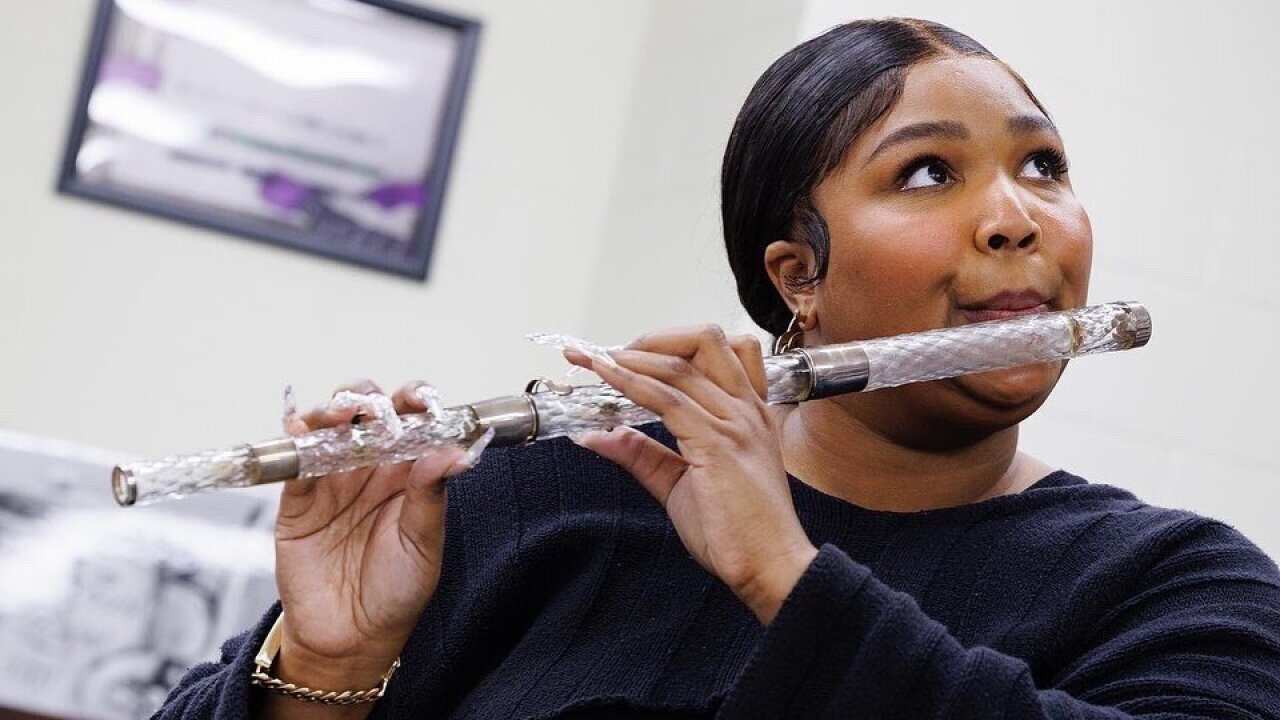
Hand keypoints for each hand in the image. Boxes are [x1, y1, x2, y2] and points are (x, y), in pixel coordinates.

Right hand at [271, 380, 483, 693]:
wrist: (351, 639)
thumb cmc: (396, 592)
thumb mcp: (424, 545)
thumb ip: (431, 496)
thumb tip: (452, 451)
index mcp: (408, 473)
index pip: (413, 422)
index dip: (415, 402)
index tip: (421, 400)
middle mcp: (370, 468)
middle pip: (366, 413)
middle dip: (369, 398)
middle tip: (377, 410)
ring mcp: (332, 480)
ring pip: (328, 427)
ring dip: (332, 410)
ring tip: (342, 414)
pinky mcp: (298, 499)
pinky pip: (294, 461)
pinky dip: (295, 439)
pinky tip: (302, 429)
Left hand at [565, 326, 817, 622]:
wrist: (770, 568)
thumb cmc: (740, 533)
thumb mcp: (680, 485)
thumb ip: (644, 455)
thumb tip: (601, 435)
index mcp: (747, 413)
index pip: (714, 353)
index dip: (664, 343)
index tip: (619, 352)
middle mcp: (746, 409)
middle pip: (705, 339)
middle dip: (652, 338)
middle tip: (612, 354)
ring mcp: (735, 422)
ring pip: (680, 365)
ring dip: (630, 358)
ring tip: (597, 361)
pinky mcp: (718, 443)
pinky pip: (668, 399)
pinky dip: (631, 383)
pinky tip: (607, 379)